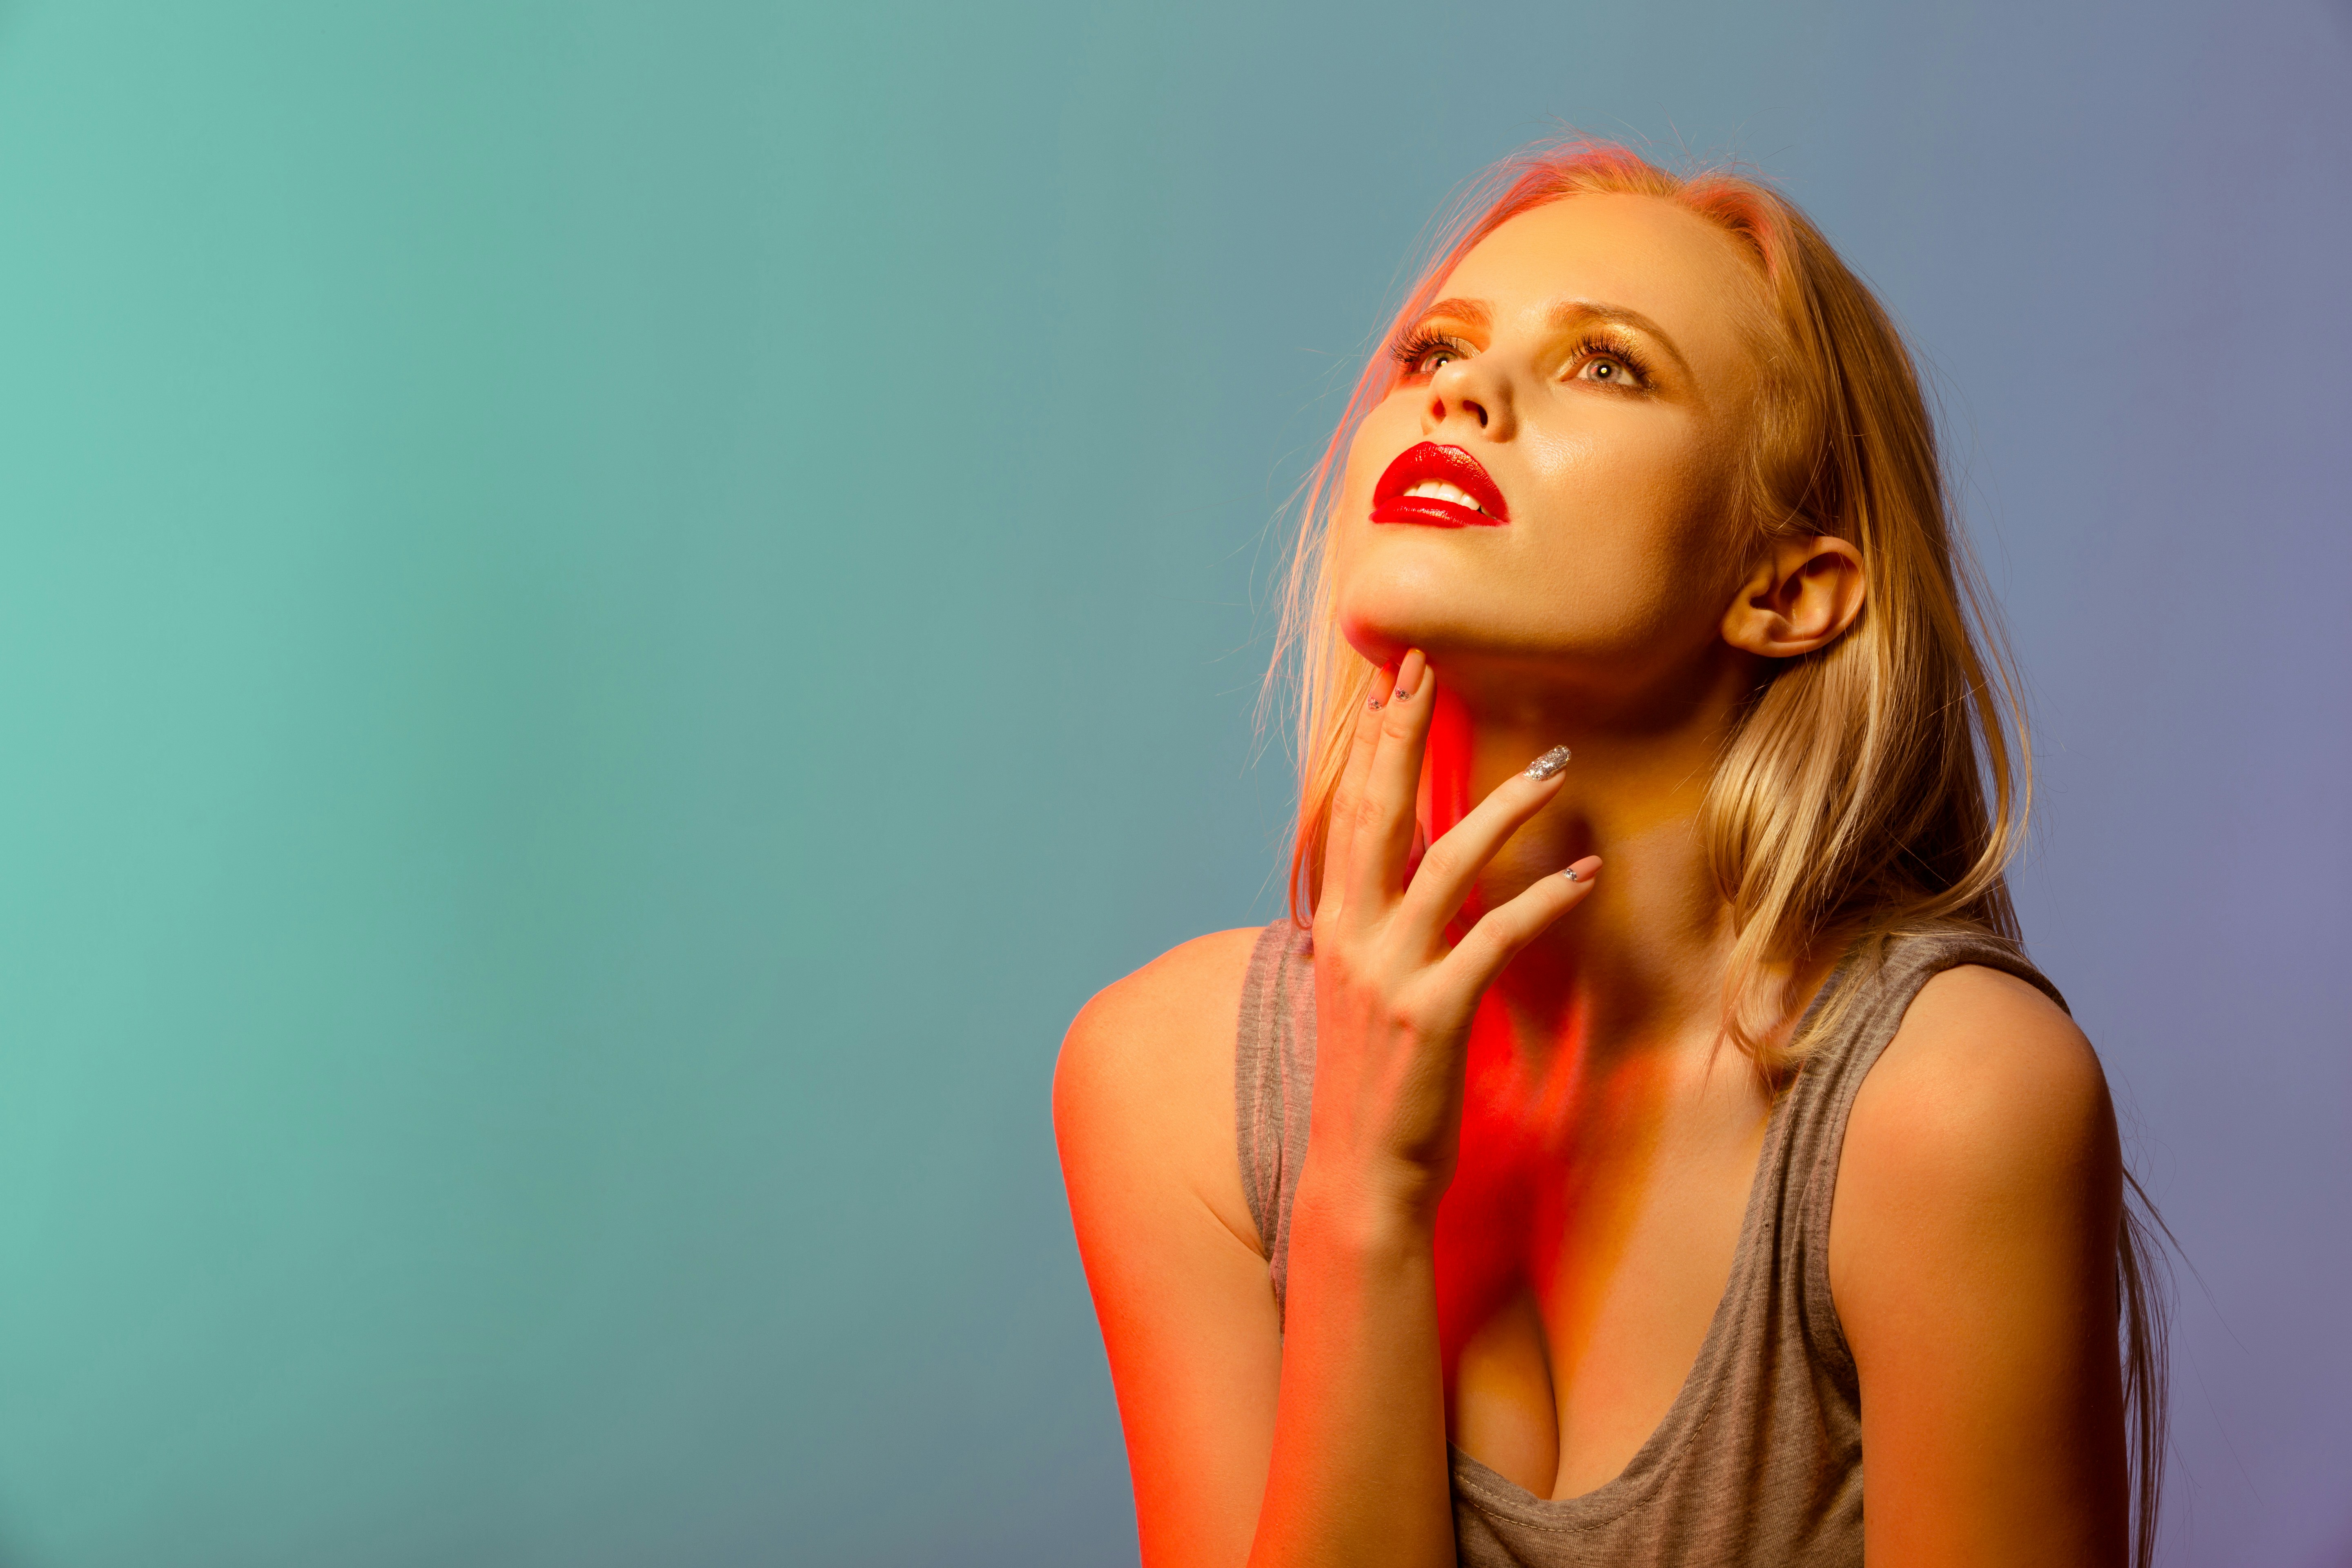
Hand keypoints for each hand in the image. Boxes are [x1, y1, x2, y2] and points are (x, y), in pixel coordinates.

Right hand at [1305, 650, 1600, 1224]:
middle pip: (1377, 813)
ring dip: (1501, 808)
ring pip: (1445, 864)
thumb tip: (1398, 883)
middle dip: (1402, 734)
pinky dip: (1543, 900)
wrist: (1359, 1176)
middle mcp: (1350, 938)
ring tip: (1554, 763)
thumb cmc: (1372, 1083)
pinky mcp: (1433, 1014)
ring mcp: (1389, 975)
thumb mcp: (1359, 990)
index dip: (1371, 743)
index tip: (1391, 680)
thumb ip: (1374, 931)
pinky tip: (1583, 874)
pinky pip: (1495, 939)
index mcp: (1333, 927)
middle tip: (1429, 664)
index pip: (1349, 812)